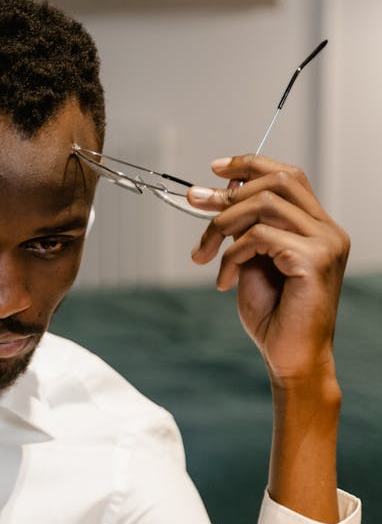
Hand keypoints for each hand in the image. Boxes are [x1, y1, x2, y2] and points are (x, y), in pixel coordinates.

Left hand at [188, 155, 349, 386]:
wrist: (291, 359)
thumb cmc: (274, 317)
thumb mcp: (253, 262)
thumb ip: (245, 229)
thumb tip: (222, 192)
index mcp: (317, 227)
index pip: (289, 176)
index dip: (251, 165)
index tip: (215, 169)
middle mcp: (328, 230)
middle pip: (279, 180)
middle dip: (230, 191)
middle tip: (195, 203)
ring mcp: (325, 243)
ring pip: (264, 204)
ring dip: (222, 225)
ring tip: (204, 254)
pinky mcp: (313, 260)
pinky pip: (259, 237)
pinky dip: (231, 256)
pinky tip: (223, 281)